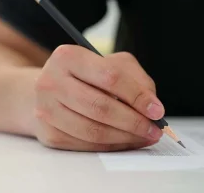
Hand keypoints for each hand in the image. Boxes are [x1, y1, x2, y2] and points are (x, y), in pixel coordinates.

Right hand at [32, 45, 164, 151]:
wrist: (50, 89)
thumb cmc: (86, 75)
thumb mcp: (111, 63)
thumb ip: (135, 79)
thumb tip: (152, 108)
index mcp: (68, 57)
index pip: (110, 77)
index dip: (137, 96)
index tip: (157, 111)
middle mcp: (51, 82)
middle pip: (100, 107)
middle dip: (134, 122)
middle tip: (154, 129)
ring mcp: (46, 109)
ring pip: (93, 131)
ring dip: (125, 138)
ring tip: (143, 137)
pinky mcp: (48, 133)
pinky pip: (85, 145)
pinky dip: (110, 146)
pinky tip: (124, 141)